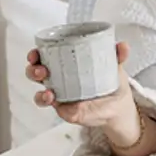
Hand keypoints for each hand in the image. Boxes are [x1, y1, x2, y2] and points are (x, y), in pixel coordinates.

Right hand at [25, 43, 140, 147]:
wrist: (119, 108)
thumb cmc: (111, 83)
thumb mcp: (114, 66)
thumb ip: (117, 56)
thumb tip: (122, 46)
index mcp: (66, 64)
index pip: (45, 56)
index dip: (36, 53)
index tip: (36, 51)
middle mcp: (59, 79)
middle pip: (36, 72)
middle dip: (33, 69)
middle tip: (41, 68)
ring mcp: (60, 95)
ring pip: (39, 92)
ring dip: (39, 91)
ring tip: (48, 91)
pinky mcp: (64, 110)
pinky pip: (52, 108)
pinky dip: (48, 102)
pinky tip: (53, 99)